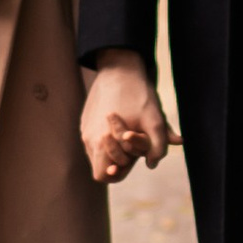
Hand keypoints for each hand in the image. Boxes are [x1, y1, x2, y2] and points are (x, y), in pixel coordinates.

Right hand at [81, 54, 174, 184]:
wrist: (120, 67)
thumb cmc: (138, 94)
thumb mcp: (155, 119)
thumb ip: (158, 146)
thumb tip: (152, 164)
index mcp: (99, 141)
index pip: (103, 175)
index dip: (119, 172)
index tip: (132, 160)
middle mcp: (88, 138)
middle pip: (100, 166)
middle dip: (117, 161)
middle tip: (133, 147)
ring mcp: (84, 129)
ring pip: (97, 153)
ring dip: (112, 150)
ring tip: (128, 134)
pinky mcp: (85, 120)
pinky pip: (94, 140)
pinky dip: (107, 139)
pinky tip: (120, 124)